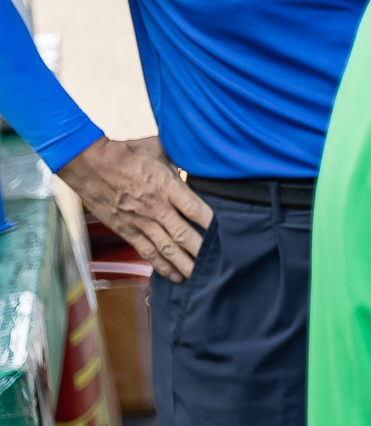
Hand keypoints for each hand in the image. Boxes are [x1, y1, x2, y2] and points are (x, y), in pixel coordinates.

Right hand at [59, 135, 212, 281]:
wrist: (89, 164)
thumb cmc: (127, 153)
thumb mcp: (160, 149)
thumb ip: (182, 158)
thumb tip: (202, 157)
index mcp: (166, 186)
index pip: (195, 209)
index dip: (211, 223)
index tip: (228, 233)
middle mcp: (155, 208)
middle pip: (183, 235)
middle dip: (202, 251)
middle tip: (220, 263)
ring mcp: (140, 221)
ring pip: (166, 248)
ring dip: (184, 264)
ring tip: (200, 276)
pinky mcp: (126, 230)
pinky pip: (146, 251)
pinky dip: (161, 265)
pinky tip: (174, 275)